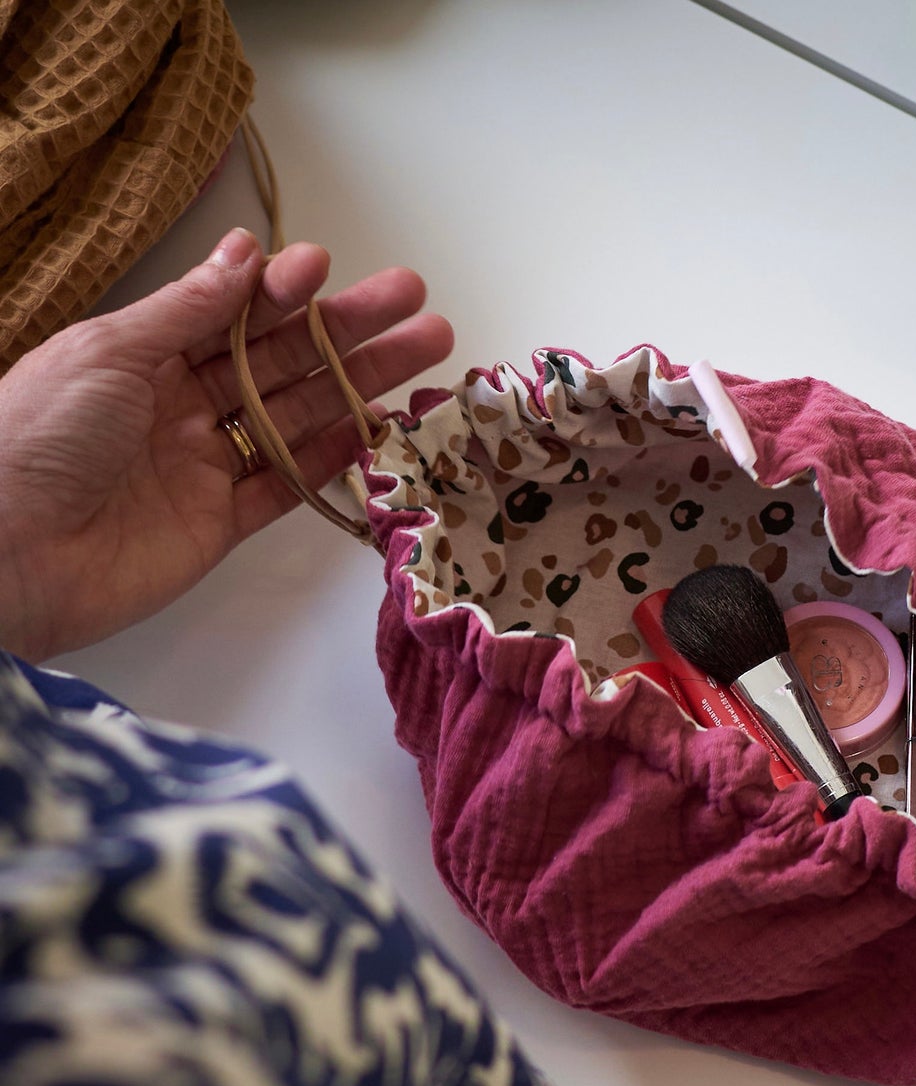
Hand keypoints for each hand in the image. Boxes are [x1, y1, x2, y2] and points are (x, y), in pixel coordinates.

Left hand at [0, 228, 452, 661]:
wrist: (6, 552)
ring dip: (359, 386)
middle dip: (348, 332)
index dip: (283, 293)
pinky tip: (379, 427)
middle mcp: (179, 406)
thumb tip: (246, 254)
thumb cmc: (38, 434)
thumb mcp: (108, 352)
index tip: (328, 270)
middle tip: (415, 303)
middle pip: (281, 362)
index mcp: (143, 356)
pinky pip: (287, 486)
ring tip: (425, 353)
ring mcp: (204, 466)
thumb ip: (187, 309)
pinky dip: (332, 459)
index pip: (232, 316)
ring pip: (298, 418)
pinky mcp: (220, 524)